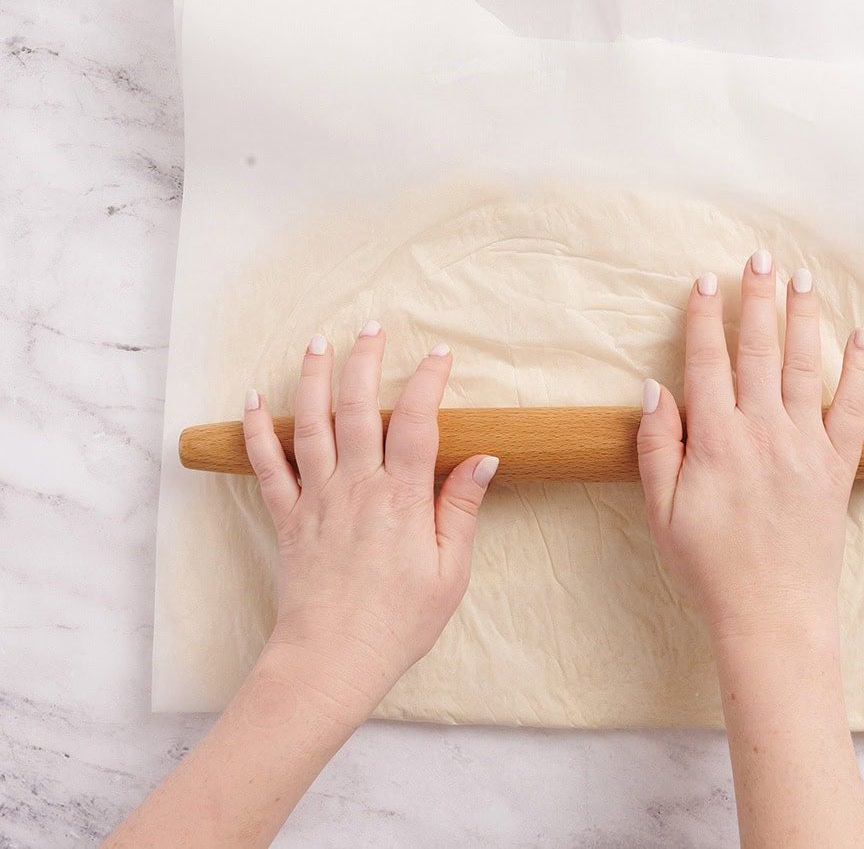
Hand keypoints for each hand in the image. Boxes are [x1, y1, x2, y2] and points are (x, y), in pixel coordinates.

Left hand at [241, 323, 498, 721]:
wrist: (332, 660)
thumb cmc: (399, 622)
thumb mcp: (451, 572)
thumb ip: (462, 510)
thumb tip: (483, 460)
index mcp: (403, 498)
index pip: (418, 422)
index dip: (429, 382)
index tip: (439, 355)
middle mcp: (357, 487)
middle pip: (359, 408)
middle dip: (366, 362)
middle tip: (372, 328)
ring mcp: (317, 499)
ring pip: (311, 424)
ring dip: (314, 379)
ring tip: (318, 342)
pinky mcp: (288, 519)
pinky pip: (267, 466)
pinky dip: (258, 430)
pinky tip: (254, 400)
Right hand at [636, 252, 863, 643]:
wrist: (772, 612)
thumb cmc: (708, 566)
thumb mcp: (661, 512)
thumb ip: (656, 447)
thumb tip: (654, 389)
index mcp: (715, 439)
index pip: (707, 361)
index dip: (705, 317)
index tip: (705, 281)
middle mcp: (763, 431)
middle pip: (760, 350)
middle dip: (758, 299)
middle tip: (760, 257)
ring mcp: (806, 446)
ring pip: (806, 366)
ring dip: (804, 318)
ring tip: (802, 278)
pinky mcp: (838, 466)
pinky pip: (852, 407)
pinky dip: (858, 369)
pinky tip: (859, 336)